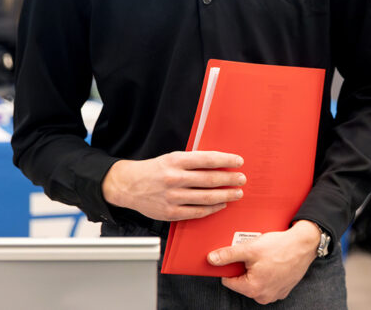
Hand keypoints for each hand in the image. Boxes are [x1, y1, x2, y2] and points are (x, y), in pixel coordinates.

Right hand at [101, 151, 244, 220]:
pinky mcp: (170, 212)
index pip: (208, 159)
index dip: (226, 160)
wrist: (128, 185)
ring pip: (206, 197)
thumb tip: (219, 163)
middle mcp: (174, 178)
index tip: (239, 161)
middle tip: (242, 179)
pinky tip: (221, 205)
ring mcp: (172, 197)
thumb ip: (192, 161)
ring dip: (225, 195)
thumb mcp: (171, 158)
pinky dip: (212, 209)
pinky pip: (197, 212)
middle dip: (230, 179)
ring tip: (237, 193)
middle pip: (210, 179)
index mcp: (176, 161)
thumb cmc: (154, 170)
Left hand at [208, 220, 320, 303]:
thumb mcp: (250, 248)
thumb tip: (211, 259)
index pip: (229, 281)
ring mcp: (275, 295)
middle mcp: (263, 296)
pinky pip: (269, 284)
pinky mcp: (284, 290)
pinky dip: (269, 274)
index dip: (232, 266)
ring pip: (256, 283)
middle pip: (243, 283)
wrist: (305, 244)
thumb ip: (228, 255)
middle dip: (245, 269)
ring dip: (257, 272)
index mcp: (253, 288)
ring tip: (266, 258)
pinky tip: (274, 262)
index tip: (241, 257)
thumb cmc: (279, 246)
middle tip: (256, 255)